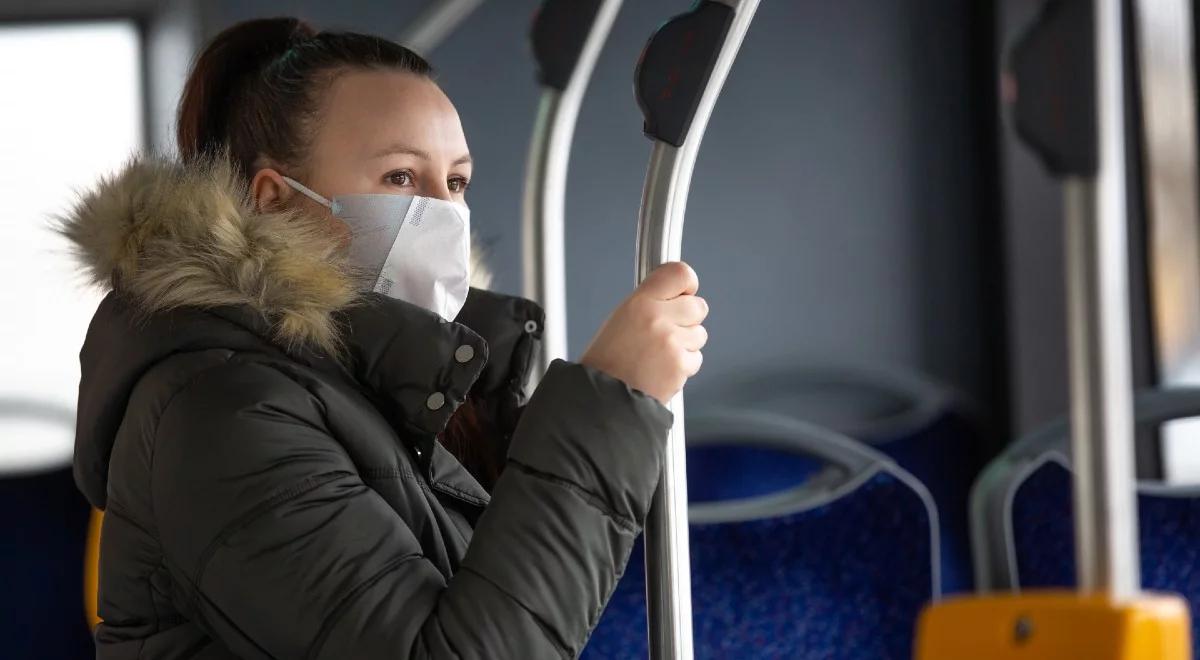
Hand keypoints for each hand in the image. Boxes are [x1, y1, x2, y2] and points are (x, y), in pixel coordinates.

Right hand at [580, 262, 708, 404]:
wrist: (604, 397)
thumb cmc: (607, 361)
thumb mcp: (621, 318)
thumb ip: (651, 303)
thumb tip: (677, 296)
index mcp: (639, 302)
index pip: (680, 274)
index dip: (686, 283)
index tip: (685, 291)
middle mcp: (658, 318)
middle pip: (698, 306)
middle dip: (688, 318)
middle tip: (668, 330)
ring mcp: (671, 342)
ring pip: (699, 334)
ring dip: (686, 343)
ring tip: (659, 354)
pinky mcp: (680, 365)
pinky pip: (695, 358)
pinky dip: (683, 364)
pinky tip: (662, 369)